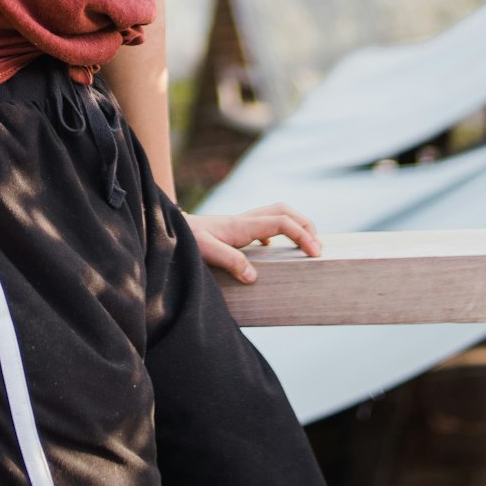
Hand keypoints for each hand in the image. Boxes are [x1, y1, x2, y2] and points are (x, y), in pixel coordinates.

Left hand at [182, 201, 321, 284]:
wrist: (167, 229)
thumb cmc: (185, 240)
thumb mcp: (204, 251)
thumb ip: (229, 260)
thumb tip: (254, 275)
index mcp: (241, 226)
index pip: (281, 222)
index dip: (302, 235)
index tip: (315, 253)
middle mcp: (244, 220)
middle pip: (283, 210)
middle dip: (305, 224)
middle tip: (318, 247)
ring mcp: (240, 224)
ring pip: (275, 214)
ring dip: (294, 225)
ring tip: (306, 246)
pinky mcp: (235, 230)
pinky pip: (263, 224)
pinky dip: (277, 232)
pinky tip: (273, 250)